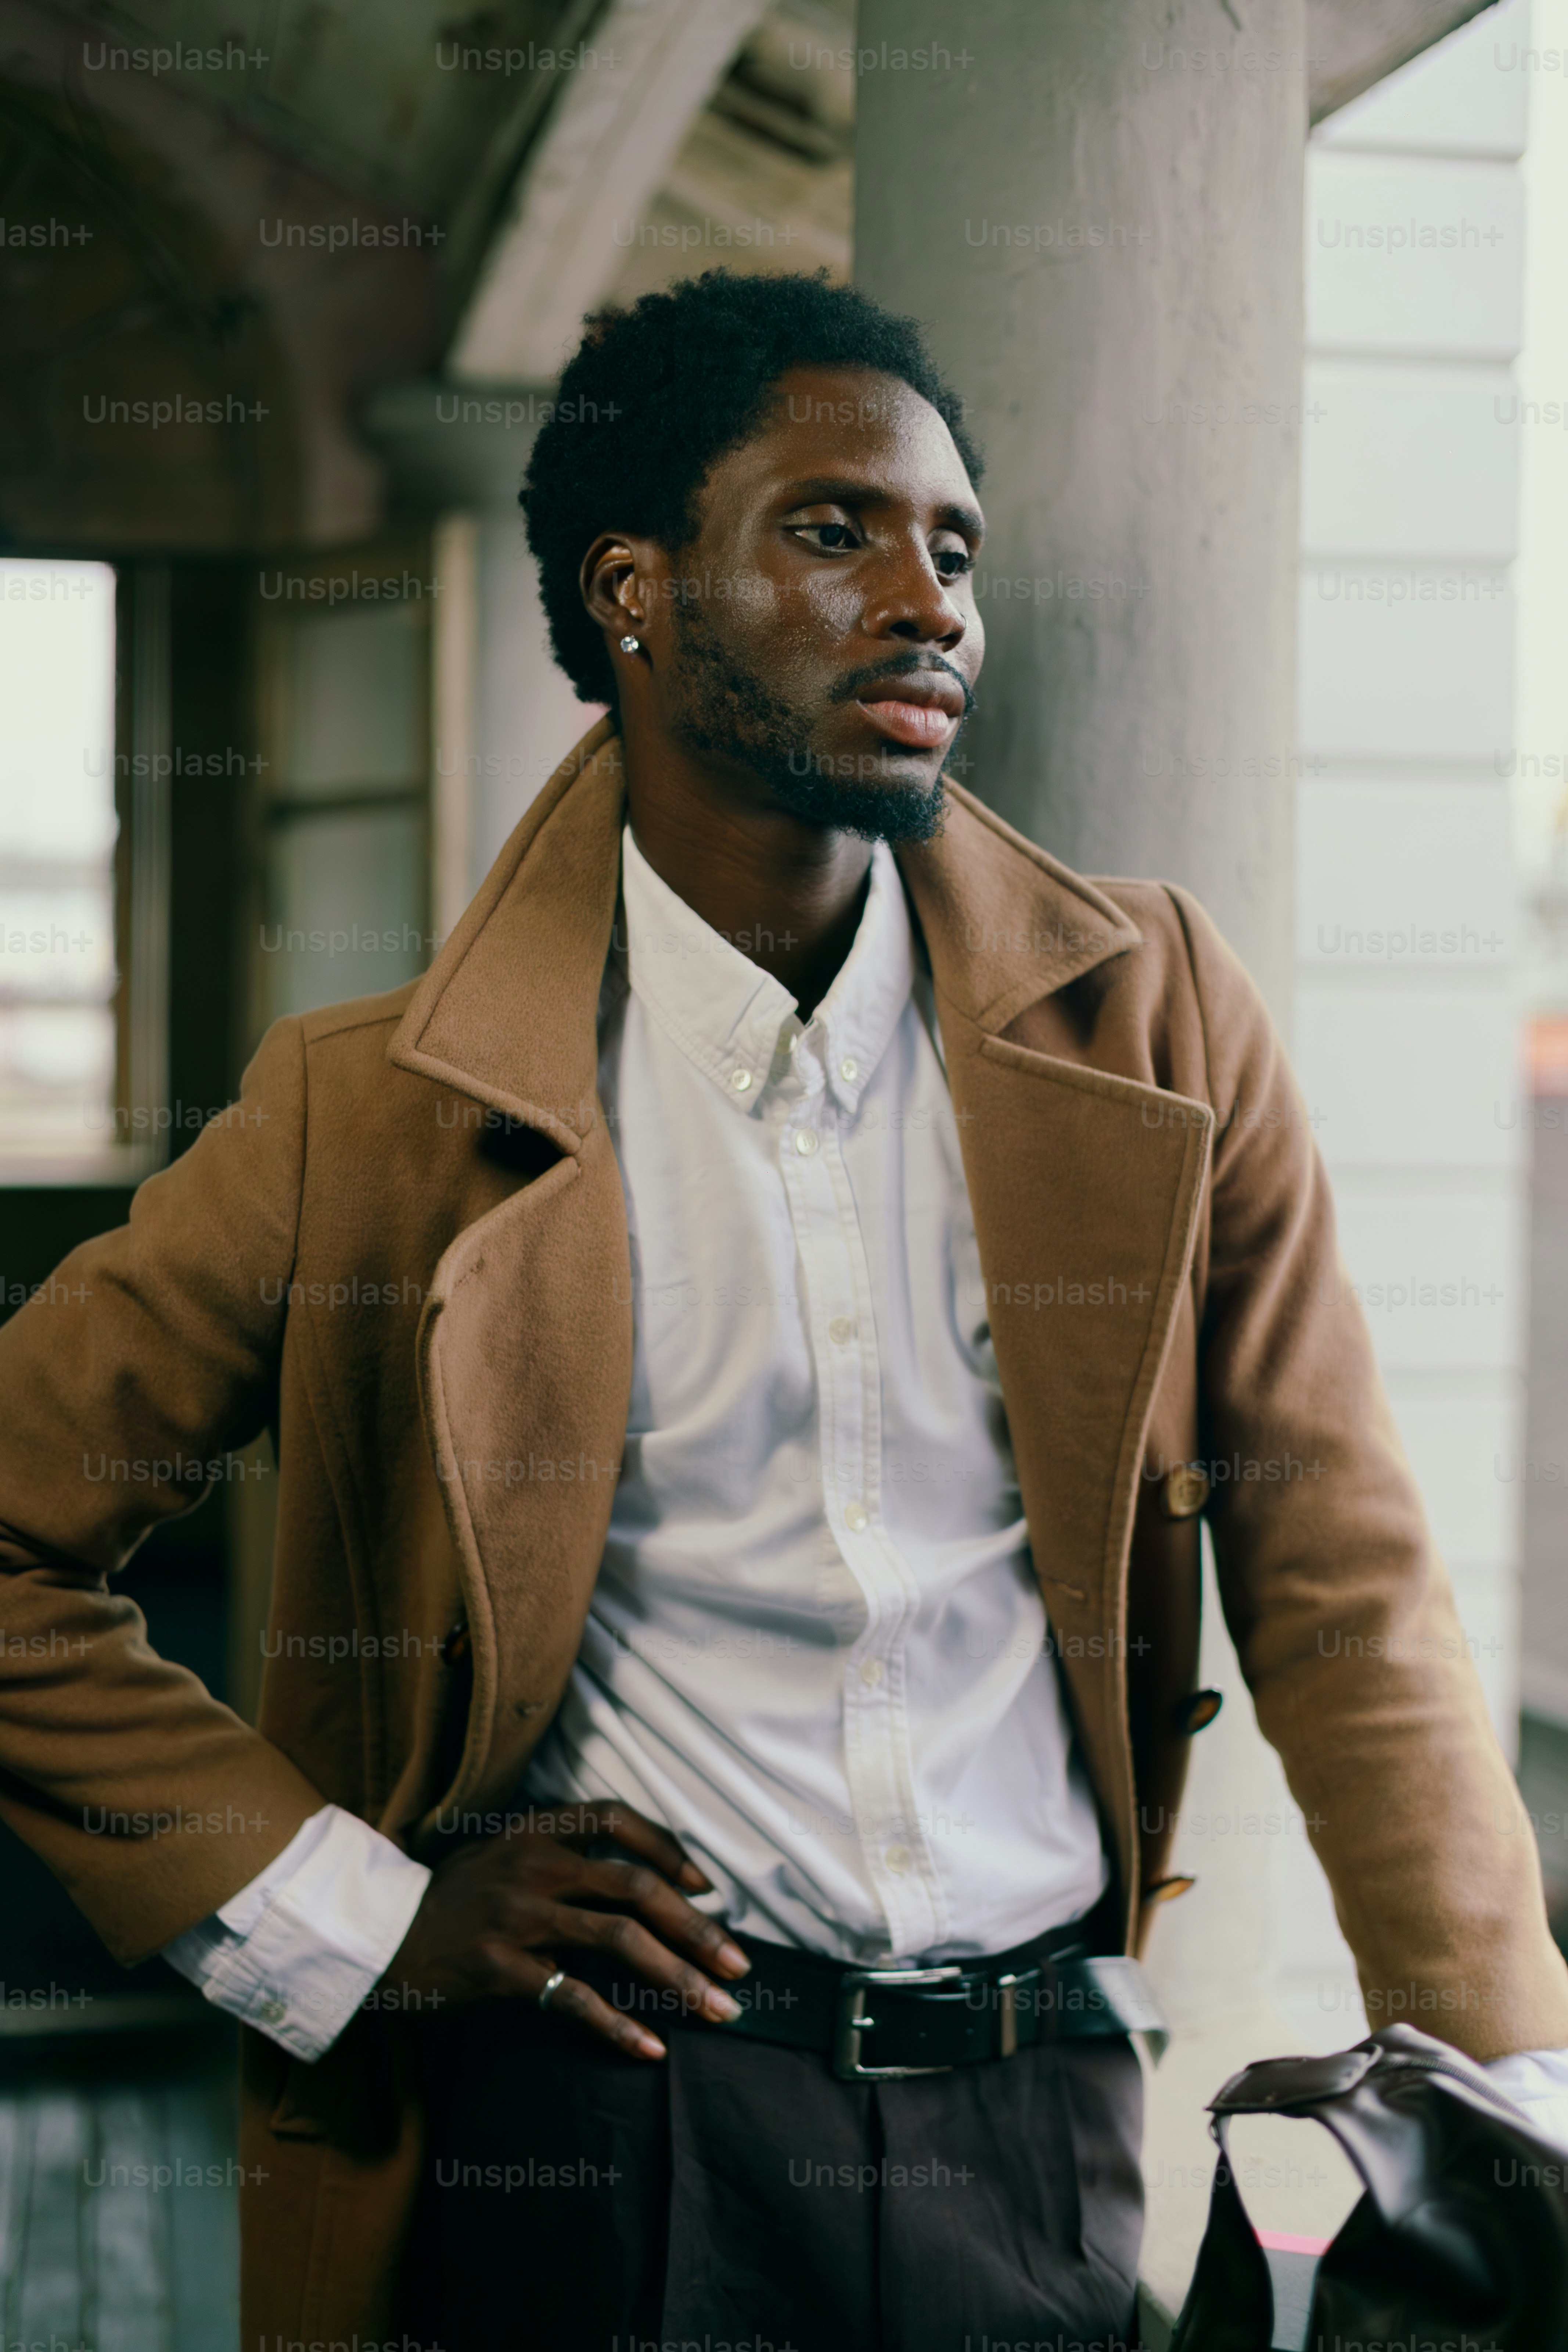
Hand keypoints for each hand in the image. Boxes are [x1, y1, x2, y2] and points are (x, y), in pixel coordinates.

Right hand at [386, 1801, 749, 2058]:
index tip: (707, 1888)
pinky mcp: (499, 1969)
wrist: (378, 1936)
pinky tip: (650, 2047)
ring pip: (618, 1940)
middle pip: (635, 1887)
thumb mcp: (500, 1852)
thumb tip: (637, 1880)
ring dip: (677, 1977)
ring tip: (718, 2009)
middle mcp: (533, 1865)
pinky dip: (617, 2025)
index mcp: (536, 1830)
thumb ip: (559, 1855)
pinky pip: (573, 1998)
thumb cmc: (451, 1898)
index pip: (617, 1819)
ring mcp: (517, 1917)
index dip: (669, 1849)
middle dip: (697, 1929)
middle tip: (739, 1964)